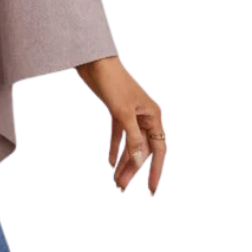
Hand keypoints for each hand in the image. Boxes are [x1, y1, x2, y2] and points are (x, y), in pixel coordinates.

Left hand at [74, 56, 165, 197]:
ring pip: (130, 144)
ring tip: (115, 181)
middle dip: (133, 170)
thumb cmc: (112, 82)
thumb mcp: (122, 113)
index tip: (151, 190)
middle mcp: (145, 117)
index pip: (158, 150)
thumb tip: (140, 162)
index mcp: (153, 116)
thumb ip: (133, 139)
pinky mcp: (116, 111)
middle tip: (121, 188)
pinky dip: (114, 148)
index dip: (156, 171)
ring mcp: (131, 114)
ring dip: (123, 162)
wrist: (93, 60)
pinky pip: (119, 135)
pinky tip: (110, 162)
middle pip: (142, 150)